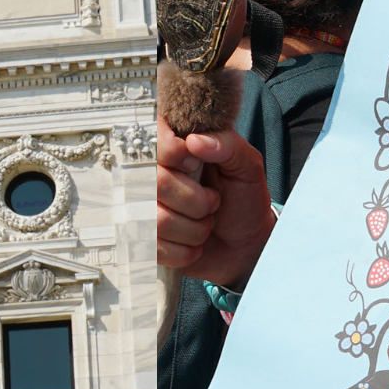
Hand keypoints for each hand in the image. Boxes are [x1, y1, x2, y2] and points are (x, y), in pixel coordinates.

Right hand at [155, 115, 275, 287]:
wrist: (244, 244)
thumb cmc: (243, 199)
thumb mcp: (247, 166)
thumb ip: (227, 145)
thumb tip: (195, 141)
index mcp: (173, 148)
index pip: (150, 138)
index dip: (172, 152)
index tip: (195, 165)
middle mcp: (150, 177)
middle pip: (156, 183)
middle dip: (196, 200)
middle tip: (213, 201)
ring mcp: (141, 209)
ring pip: (157, 220)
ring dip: (194, 229)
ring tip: (206, 223)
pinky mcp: (142, 241)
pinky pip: (154, 248)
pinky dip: (184, 251)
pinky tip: (193, 244)